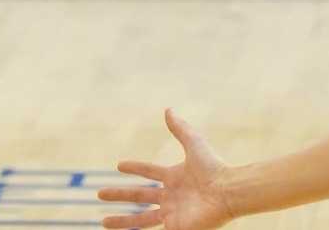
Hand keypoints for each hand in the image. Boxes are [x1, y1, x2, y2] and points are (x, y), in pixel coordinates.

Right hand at [98, 110, 239, 229]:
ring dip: (123, 221)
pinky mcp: (177, 227)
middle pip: (139, 196)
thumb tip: (168, 109)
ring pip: (141, 219)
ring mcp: (173, 214)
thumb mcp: (194, 144)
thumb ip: (180, 129)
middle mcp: (171, 196)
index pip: (149, 172)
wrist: (228, 191)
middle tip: (100, 194)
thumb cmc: (215, 168)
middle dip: (119, 195)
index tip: (119, 166)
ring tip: (104, 222)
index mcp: (174, 177)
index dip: (135, 168)